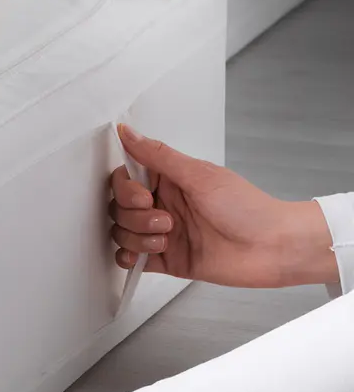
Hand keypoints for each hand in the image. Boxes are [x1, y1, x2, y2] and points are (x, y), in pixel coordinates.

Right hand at [112, 125, 338, 288]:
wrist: (272, 248)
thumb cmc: (247, 209)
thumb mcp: (200, 175)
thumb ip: (159, 156)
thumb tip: (128, 132)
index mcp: (169, 180)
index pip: (124, 180)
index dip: (126, 190)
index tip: (145, 196)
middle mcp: (163, 204)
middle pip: (119, 208)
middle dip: (136, 217)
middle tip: (166, 220)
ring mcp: (162, 232)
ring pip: (122, 233)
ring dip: (138, 237)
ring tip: (168, 238)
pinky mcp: (165, 259)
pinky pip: (129, 259)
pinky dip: (129, 258)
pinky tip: (146, 255)